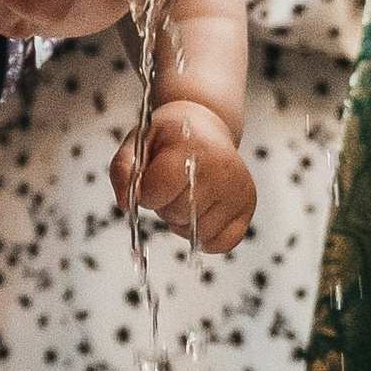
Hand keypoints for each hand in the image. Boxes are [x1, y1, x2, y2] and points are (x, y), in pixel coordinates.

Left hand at [110, 100, 255, 253]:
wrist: (206, 127)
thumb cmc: (170, 138)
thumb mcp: (138, 142)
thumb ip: (122, 170)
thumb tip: (126, 204)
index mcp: (192, 148)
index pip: (159, 191)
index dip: (147, 192)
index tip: (152, 179)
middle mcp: (222, 168)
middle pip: (178, 213)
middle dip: (165, 206)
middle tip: (173, 184)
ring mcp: (239, 188)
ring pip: (198, 232)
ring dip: (184, 222)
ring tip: (188, 194)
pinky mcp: (249, 205)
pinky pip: (222, 242)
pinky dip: (206, 237)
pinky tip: (202, 213)